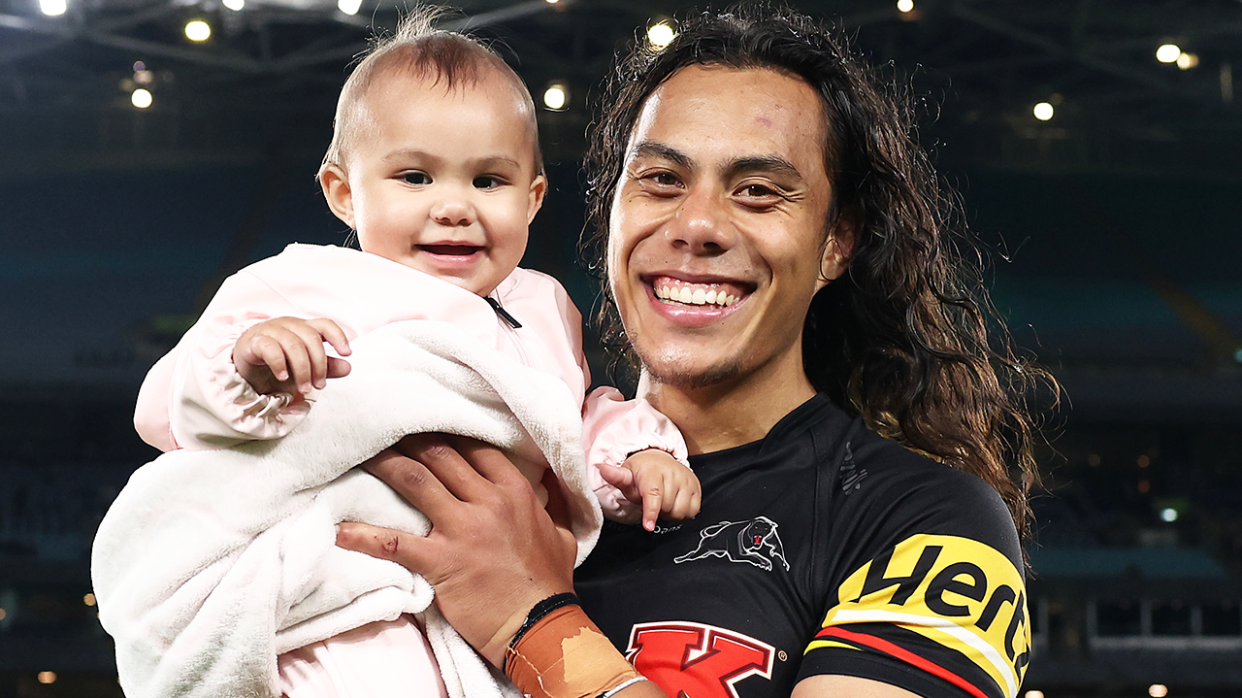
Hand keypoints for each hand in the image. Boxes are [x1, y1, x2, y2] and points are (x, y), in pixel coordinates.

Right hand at [232, 317, 351, 394]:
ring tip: (303, 388)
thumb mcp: (306, 367)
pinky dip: (280, 364)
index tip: (346, 353)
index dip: (338, 337)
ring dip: (302, 370)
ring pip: (293, 344)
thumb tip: (348, 368)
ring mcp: (271, 330)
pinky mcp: (254, 341)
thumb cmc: (278, 363)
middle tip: (319, 385)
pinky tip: (283, 377)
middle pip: (311, 339)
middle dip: (319, 365)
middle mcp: (289, 325)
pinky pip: (270, 348)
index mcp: (304, 328)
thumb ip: (326, 367)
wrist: (246, 367)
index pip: (325, 325)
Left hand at [334, 434, 576, 666]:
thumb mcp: (563, 533)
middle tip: (386, 431)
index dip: (449, 433)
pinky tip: (341, 530)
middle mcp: (487, 501)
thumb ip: (552, 503)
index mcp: (515, 492)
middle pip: (441, 454)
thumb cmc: (550, 582)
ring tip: (362, 455)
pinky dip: (364, 535)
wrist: (538, 624)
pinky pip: (394, 542)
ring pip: (416, 481)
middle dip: (411, 439)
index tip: (429, 427)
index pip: (476, 448)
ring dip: (385, 465)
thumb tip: (550, 483)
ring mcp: (462, 529)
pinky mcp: (440, 561)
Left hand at [598, 449, 701, 531]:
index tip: (648, 526)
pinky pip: (692, 511)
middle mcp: (673, 474)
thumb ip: (615, 476)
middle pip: (667, 508)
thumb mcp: (626, 474)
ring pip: (680, 511)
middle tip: (652, 502)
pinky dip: (683, 512)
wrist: (660, 460)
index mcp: (653, 472)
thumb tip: (601, 468)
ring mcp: (687, 480)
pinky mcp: (697, 486)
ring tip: (663, 502)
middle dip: (658, 511)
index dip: (651, 512)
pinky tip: (675, 503)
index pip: (654, 495)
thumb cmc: (642, 472)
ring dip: (670, 513)